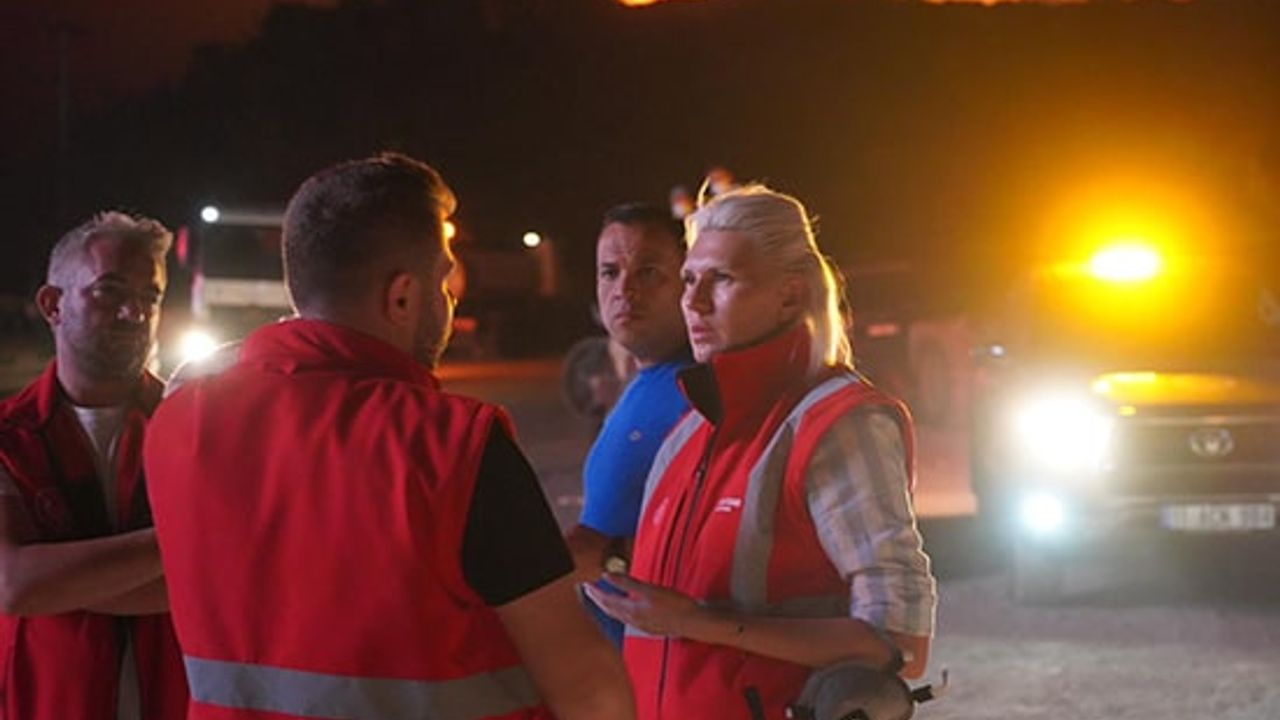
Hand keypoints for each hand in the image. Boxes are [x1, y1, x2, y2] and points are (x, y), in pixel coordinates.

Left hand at [582, 573, 706, 638]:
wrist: (693, 622)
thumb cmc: (675, 605)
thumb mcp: (649, 589)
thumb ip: (627, 583)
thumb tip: (607, 574)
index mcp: (630, 611)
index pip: (606, 601)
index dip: (594, 592)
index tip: (585, 584)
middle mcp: (632, 620)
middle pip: (609, 610)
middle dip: (597, 599)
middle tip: (589, 590)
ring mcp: (641, 625)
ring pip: (618, 615)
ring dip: (608, 606)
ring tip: (602, 597)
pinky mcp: (649, 626)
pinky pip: (627, 618)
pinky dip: (620, 611)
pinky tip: (625, 607)